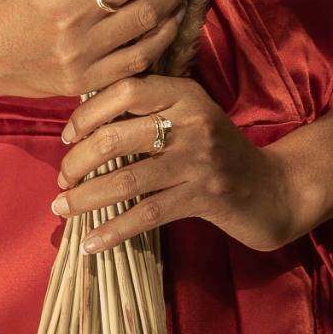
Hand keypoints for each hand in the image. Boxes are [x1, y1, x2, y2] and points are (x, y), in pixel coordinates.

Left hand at [51, 75, 299, 253]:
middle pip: (119, 135)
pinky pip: (148, 214)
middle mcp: (192, 121)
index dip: (89, 111)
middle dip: (80, 159)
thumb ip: (152, 108)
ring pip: (128, 178)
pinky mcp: (203, 198)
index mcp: (186, 93)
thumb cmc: (218, 149)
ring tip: (61, 207)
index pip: (127, 90)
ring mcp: (199, 161)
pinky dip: (114, 230)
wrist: (271, 188)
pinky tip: (90, 243)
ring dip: (87, 196)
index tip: (67, 135)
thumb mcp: (191, 115)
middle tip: (62, 176)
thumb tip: (87, 115)